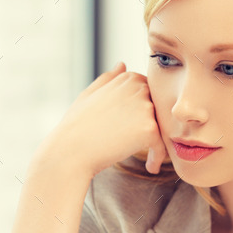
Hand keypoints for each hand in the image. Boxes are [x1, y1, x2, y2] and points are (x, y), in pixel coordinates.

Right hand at [42, 62, 165, 176]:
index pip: (150, 93)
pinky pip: (162, 144)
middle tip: (150, 146)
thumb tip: (123, 64)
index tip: (138, 128)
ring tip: (151, 158)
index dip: (145, 113)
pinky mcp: (150, 128)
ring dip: (158, 143)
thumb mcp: (90, 94)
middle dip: (155, 126)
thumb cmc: (77, 124)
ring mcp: (146, 107)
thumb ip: (109, 79)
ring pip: (162, 127)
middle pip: (159, 109)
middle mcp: (139, 88)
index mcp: (127, 78)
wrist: (71, 150)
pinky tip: (151, 168)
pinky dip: (158, 158)